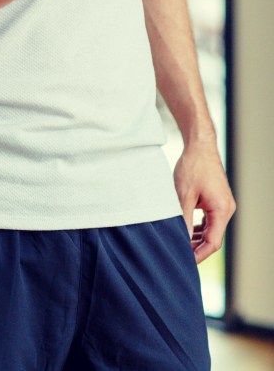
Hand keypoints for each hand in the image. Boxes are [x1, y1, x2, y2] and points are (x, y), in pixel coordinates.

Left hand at [173, 140, 235, 263]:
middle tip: (180, 255)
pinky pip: (210, 220)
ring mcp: (223, 204)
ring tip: (181, 245)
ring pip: (212, 229)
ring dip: (198, 238)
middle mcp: (226, 209)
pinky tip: (188, 230)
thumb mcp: (184, 195)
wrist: (200, 146)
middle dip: (197, 248)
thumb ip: (184, 219)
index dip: (199, 254)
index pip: (213, 242)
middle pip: (213, 238)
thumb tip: (182, 240)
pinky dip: (200, 227)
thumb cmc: (192, 167)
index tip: (185, 261)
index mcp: (221, 210)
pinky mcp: (218, 199)